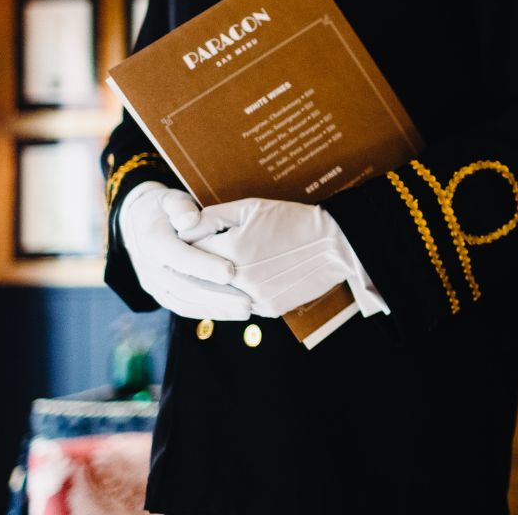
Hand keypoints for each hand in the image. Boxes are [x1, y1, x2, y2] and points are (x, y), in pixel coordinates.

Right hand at [119, 182, 249, 319]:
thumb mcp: (170, 199)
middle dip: (216, 296)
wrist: (138, 223)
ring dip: (215, 309)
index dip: (203, 266)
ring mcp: (153, 283)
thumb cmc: (164, 208)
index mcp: (152, 241)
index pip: (178, 257)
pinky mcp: (161, 293)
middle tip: (246, 303)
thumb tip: (189, 221)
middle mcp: (150, 267)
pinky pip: (183, 306)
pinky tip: (231, 312)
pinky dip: (207, 311)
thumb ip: (180, 207)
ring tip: (244, 311)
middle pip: (183, 286)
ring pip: (183, 302)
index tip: (230, 272)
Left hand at [184, 198, 352, 317]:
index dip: (187, 245)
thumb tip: (182, 228)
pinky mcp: (268, 309)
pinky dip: (235, 294)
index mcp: (232, 249)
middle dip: (191, 269)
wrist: (335, 244)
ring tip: (215, 269)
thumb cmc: (292, 220)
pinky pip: (239, 304)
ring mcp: (254, 298)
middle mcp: (240, 279)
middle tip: (191, 259)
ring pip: (217, 296)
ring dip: (211, 285)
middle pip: (198, 279)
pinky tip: (241, 281)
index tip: (186, 241)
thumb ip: (212, 217)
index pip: (189, 253)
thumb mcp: (251, 207)